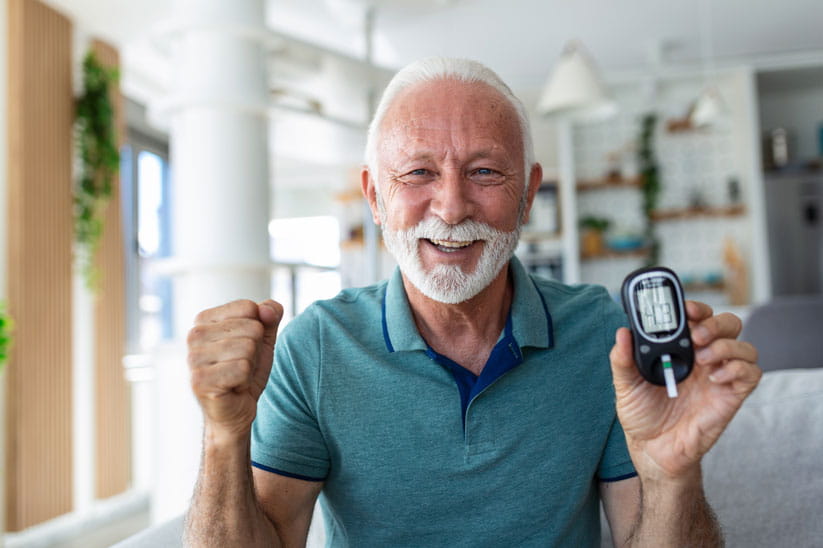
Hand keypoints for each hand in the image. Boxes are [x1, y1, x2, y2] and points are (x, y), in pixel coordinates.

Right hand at [188, 299, 282, 442]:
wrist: (235, 411)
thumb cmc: (246, 372)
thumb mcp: (263, 338)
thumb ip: (270, 314)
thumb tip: (268, 309)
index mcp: (204, 320)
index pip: (248, 307)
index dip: (257, 330)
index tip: (244, 348)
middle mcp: (194, 335)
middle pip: (252, 328)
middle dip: (256, 351)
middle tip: (242, 367)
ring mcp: (193, 358)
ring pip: (248, 348)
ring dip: (251, 366)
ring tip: (237, 376)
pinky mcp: (199, 380)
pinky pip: (242, 368)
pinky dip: (245, 380)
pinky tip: (233, 387)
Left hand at [609, 301, 760, 480]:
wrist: (652, 450)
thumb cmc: (641, 415)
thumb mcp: (625, 385)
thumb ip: (622, 359)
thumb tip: (622, 333)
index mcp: (680, 350)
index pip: (698, 318)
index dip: (697, 308)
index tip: (686, 308)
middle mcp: (704, 358)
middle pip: (728, 325)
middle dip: (715, 323)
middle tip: (696, 335)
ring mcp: (719, 376)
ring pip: (744, 346)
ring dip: (727, 345)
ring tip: (703, 359)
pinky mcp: (731, 396)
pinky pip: (751, 374)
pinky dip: (737, 368)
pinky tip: (715, 377)